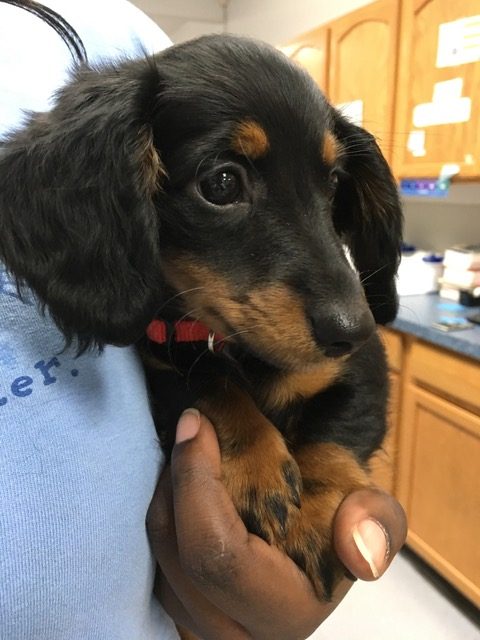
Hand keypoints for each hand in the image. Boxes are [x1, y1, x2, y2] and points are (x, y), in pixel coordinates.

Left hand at [147, 409, 406, 639]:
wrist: (315, 533)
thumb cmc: (338, 516)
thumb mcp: (373, 511)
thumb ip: (378, 521)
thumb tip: (356, 543)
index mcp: (284, 613)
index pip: (217, 553)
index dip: (197, 482)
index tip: (198, 425)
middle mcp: (236, 632)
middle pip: (177, 553)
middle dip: (177, 479)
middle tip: (192, 428)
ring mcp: (202, 627)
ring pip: (158, 559)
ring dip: (167, 493)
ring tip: (191, 454)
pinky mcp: (182, 611)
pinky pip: (153, 562)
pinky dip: (164, 512)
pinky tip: (184, 484)